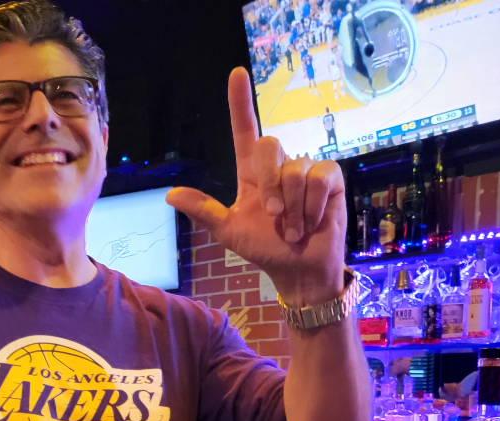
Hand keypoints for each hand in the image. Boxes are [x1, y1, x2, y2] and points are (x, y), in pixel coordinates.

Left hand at [166, 67, 345, 307]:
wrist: (297, 269)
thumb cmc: (264, 248)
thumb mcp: (229, 231)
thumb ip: (204, 211)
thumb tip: (169, 195)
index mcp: (251, 173)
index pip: (244, 130)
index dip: (239, 102)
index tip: (236, 73)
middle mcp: (278, 166)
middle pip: (268, 144)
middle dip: (269, 182)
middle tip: (273, 215)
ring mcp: (305, 170)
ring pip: (294, 169)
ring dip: (292, 206)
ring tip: (294, 227)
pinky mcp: (330, 179)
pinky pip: (319, 178)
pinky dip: (312, 205)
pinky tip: (312, 221)